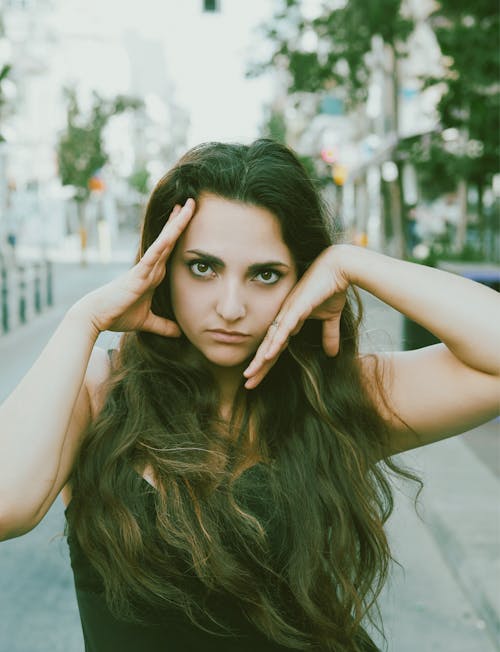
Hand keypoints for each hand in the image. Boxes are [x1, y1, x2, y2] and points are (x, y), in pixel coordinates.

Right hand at [70, 199, 195, 336]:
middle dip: (180, 220)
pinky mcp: (138, 274)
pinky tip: (173, 231)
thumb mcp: (148, 322)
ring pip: (165, 242)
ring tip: (187, 206)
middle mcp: (150, 267)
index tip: (188, 217)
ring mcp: (145, 268)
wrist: (97, 317)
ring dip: (176, 224)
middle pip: (170, 239)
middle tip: (192, 202)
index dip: (178, 233)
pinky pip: (153, 255)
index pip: (170, 250)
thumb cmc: (118, 315)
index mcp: (153, 274)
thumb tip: (179, 332)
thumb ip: (164, 325)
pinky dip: (163, 243)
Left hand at [243, 246, 348, 388]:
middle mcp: (284, 317)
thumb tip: (332, 353)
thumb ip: (328, 335)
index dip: (266, 363)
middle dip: (258, 366)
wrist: (339, 268)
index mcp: (289, 320)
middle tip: (247, 383)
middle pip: (267, 347)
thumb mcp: (330, 318)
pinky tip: (267, 356)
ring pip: (271, 340)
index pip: (275, 346)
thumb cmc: (331, 288)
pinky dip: (276, 343)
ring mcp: (288, 312)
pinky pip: (284, 329)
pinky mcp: (296, 307)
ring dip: (261, 359)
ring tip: (250, 374)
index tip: (257, 378)